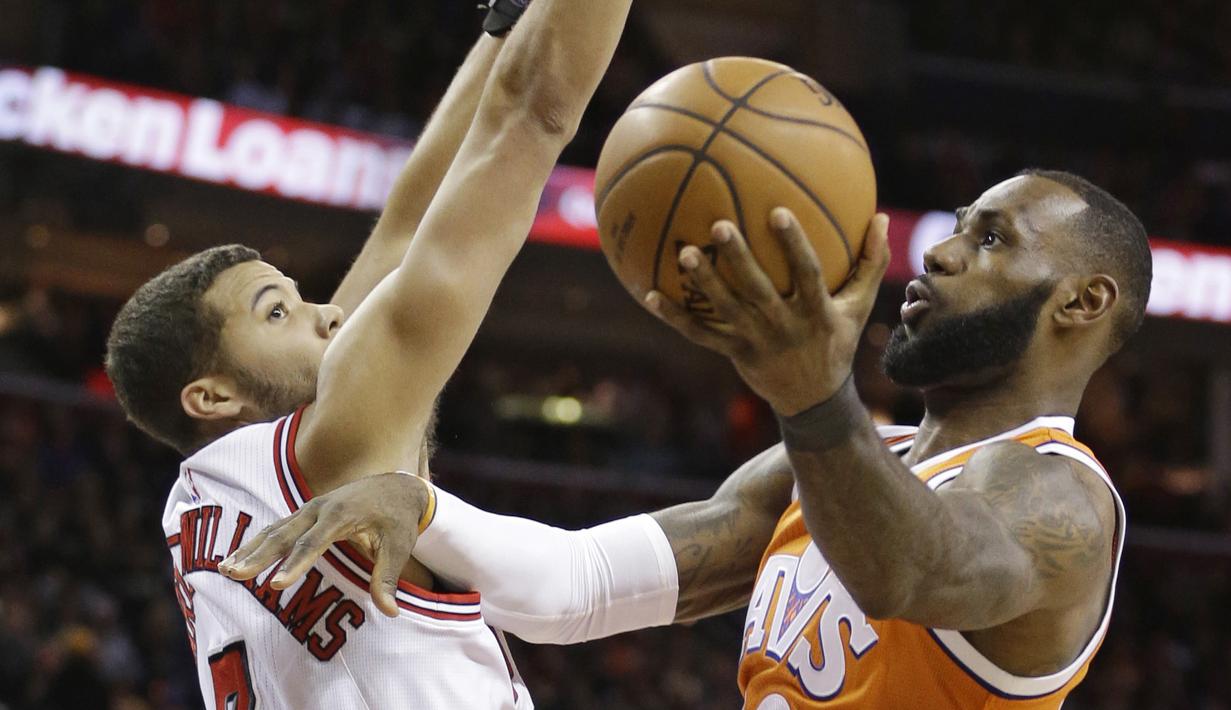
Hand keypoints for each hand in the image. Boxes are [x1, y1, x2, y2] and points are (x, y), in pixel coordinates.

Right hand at [218, 472, 431, 617]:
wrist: (398, 487)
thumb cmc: (398, 518)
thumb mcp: (400, 545)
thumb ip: (388, 577)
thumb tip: (390, 612)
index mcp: (342, 515)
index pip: (313, 543)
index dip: (294, 565)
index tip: (275, 584)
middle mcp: (320, 509)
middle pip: (284, 535)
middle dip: (258, 556)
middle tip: (234, 575)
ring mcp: (310, 509)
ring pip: (274, 530)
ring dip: (249, 549)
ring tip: (225, 570)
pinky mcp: (305, 514)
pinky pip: (276, 528)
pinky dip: (256, 542)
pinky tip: (236, 559)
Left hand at [646, 208, 889, 415]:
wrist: (814, 400)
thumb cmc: (836, 340)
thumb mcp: (859, 307)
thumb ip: (871, 263)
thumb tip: (883, 217)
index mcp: (816, 311)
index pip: (807, 273)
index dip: (794, 245)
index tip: (779, 212)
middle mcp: (784, 326)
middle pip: (757, 289)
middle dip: (739, 258)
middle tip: (719, 224)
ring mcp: (756, 341)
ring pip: (724, 311)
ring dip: (704, 283)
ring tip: (684, 254)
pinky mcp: (734, 353)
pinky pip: (700, 334)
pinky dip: (674, 316)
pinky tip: (648, 294)